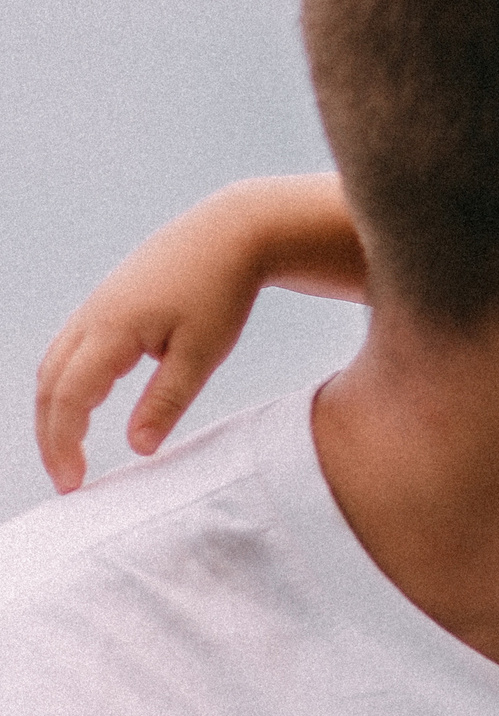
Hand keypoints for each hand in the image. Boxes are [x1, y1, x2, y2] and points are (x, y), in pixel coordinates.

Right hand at [33, 174, 362, 491]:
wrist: (231, 231)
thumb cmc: (223, 291)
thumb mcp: (203, 353)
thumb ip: (167, 401)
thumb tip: (138, 448)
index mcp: (111, 330)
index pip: (69, 399)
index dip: (64, 444)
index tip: (74, 485)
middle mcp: (91, 318)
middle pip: (49, 385)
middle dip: (51, 435)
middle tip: (68, 478)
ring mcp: (95, 308)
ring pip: (54, 366)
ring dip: (54, 410)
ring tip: (71, 451)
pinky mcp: (107, 303)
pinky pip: (71, 350)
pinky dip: (67, 384)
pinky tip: (85, 407)